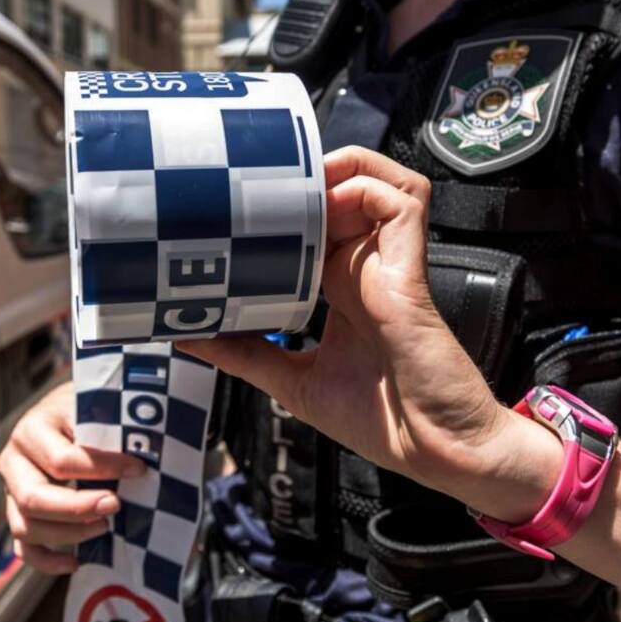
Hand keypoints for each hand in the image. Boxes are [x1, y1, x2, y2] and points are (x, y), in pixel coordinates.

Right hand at [0, 382, 145, 572]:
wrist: (67, 408)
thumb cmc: (87, 408)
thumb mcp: (95, 406)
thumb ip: (109, 430)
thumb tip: (138, 465)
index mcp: (32, 430)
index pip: (62, 460)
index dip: (103, 468)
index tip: (138, 469)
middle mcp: (13, 461)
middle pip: (34, 498)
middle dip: (78, 508)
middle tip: (116, 505)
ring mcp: (11, 491)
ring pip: (26, 527)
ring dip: (68, 534)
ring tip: (105, 526)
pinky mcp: (19, 513)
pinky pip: (23, 548)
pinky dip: (47, 561)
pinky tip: (76, 562)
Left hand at [179, 147, 560, 521]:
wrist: (434, 454)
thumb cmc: (381, 421)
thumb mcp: (294, 382)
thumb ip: (245, 355)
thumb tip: (186, 337)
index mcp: (341, 286)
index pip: (317, 218)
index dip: (287, 199)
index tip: (235, 200)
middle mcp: (364, 267)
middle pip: (346, 186)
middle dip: (304, 173)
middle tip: (253, 181)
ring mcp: (389, 265)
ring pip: (379, 180)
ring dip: (341, 168)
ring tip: (295, 183)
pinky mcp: (410, 273)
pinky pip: (404, 205)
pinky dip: (368, 189)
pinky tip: (330, 203)